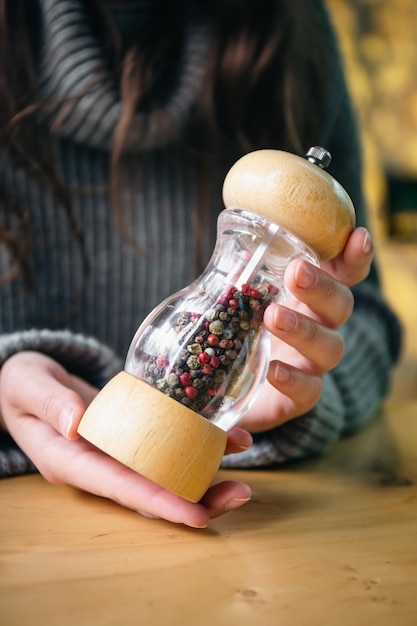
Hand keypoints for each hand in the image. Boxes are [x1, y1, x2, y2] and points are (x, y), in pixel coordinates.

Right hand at [0, 351, 251, 527]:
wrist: (30, 381)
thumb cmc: (22, 383)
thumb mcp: (26, 385)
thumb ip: (49, 402)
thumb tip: (76, 423)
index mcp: (69, 462)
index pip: (119, 488)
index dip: (158, 503)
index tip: (197, 515)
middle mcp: (98, 465)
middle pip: (150, 490)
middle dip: (195, 497)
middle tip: (240, 494)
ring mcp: (116, 453)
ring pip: (164, 471)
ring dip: (206, 471)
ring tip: (244, 458)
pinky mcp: (130, 436)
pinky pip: (166, 444)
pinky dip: (196, 441)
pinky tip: (226, 432)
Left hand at [240, 226, 373, 432]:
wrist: (226, 388)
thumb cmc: (238, 330)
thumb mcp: (235, 297)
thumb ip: (239, 269)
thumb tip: (233, 231)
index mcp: (308, 297)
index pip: (342, 274)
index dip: (354, 257)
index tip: (356, 237)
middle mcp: (317, 327)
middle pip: (340, 306)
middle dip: (322, 287)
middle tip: (297, 272)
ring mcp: (310, 364)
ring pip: (329, 347)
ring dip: (304, 329)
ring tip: (272, 316)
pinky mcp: (297, 398)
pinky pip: (309, 391)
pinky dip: (294, 379)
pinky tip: (273, 369)